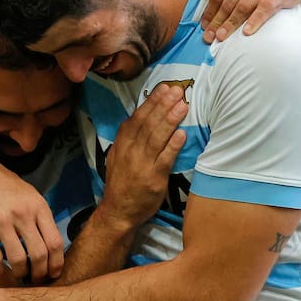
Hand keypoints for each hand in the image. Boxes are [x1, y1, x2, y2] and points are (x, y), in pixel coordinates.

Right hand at [0, 151, 64, 282]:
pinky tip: (0, 271)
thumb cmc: (5, 187)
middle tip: (36, 279)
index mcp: (38, 207)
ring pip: (18, 260)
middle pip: (39, 254)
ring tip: (19, 276)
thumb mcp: (30, 196)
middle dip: (40, 273)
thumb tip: (52, 249)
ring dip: (20, 274)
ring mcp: (0, 221)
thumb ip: (41, 219)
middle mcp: (22, 214)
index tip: (54, 273)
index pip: (55, 242)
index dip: (57, 263)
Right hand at [100, 85, 186, 227]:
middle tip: (177, 90)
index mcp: (122, 144)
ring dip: (170, 120)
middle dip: (163, 105)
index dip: (151, 102)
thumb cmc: (121, 183)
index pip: (137, 118)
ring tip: (183, 105)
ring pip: (157, 137)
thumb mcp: (117, 157)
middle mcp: (131, 151)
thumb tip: (141, 116)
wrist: (118, 211)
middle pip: (148, 124)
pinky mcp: (154, 178)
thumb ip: (128, 138)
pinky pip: (165, 159)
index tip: (163, 89)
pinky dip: (173, 145)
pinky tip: (182, 133)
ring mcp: (142, 164)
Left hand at [200, 0, 300, 41]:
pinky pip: (265, 9)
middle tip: (209, 36)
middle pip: (229, 2)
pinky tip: (246, 32)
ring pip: (244, 7)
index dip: (209, 11)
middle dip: (217, 21)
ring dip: (231, 24)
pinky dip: (255, 21)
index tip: (204, 25)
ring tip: (221, 37)